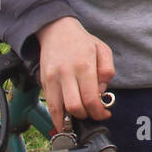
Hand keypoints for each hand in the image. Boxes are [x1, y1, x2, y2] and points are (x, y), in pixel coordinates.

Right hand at [36, 16, 115, 133]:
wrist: (56, 30)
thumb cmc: (82, 42)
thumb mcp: (103, 50)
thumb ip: (107, 71)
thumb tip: (101, 92)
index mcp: (84, 66)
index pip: (91, 99)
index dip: (98, 112)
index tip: (104, 114)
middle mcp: (66, 73)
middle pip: (75, 107)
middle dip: (86, 116)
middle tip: (92, 114)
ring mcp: (52, 78)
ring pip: (58, 110)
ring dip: (69, 120)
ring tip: (78, 120)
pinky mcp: (43, 81)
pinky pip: (49, 104)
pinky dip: (57, 116)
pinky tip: (65, 118)